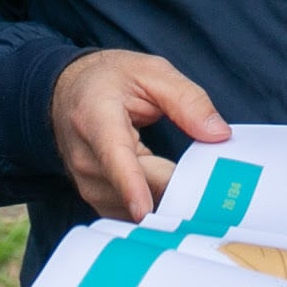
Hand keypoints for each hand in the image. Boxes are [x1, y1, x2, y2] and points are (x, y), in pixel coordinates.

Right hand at [50, 49, 229, 220]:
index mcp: (96, 117)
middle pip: (141, 188)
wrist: (67, 92)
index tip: (144, 209)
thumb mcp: (153, 72)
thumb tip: (219, 135)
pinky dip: (156, 205)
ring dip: (170, 200)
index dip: (131, 185)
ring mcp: (87, 184)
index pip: (114, 157)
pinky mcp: (96, 200)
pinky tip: (172, 192)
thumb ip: (188, 100)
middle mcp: (85, 157)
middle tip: (219, 191)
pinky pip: (133, 214)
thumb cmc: (110, 79)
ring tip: (193, 184)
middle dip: (179, 190)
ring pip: (141, 207)